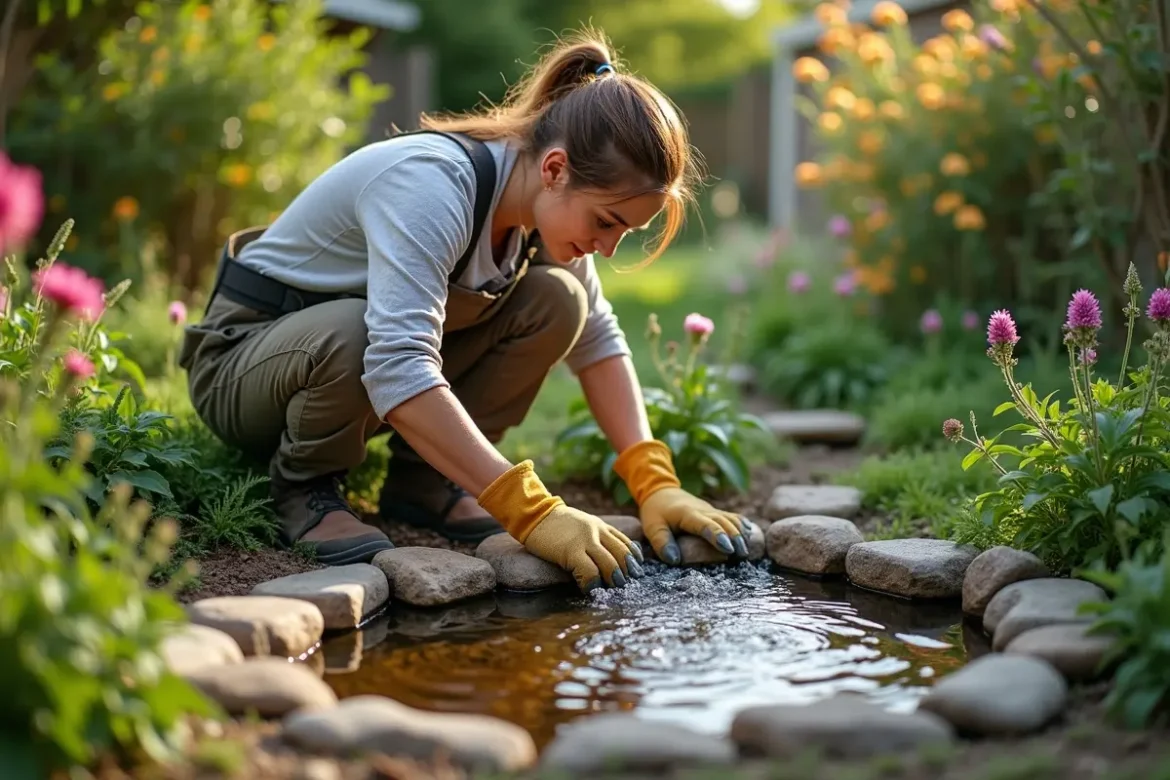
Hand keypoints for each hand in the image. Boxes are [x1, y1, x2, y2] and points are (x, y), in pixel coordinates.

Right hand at [476, 459, 642, 591]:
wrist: (534, 514)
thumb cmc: (556, 523)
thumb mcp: (583, 524)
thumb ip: (597, 535)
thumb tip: (609, 555)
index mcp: (601, 526)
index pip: (626, 543)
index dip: (634, 559)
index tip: (635, 571)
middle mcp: (597, 532)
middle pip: (622, 555)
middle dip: (626, 572)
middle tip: (624, 584)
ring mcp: (585, 541)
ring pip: (610, 564)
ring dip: (613, 579)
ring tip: (610, 587)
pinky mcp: (570, 551)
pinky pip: (589, 571)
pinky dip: (592, 583)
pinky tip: (590, 588)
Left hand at [638, 487, 747, 563]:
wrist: (661, 491)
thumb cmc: (656, 512)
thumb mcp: (652, 527)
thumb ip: (661, 542)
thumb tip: (674, 560)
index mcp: (687, 514)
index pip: (706, 524)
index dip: (718, 536)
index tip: (728, 548)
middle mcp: (702, 510)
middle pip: (723, 522)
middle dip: (734, 537)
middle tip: (742, 554)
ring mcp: (710, 509)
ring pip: (730, 518)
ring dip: (739, 532)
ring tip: (746, 549)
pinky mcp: (714, 511)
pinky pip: (731, 516)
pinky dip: (741, 524)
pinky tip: (749, 533)